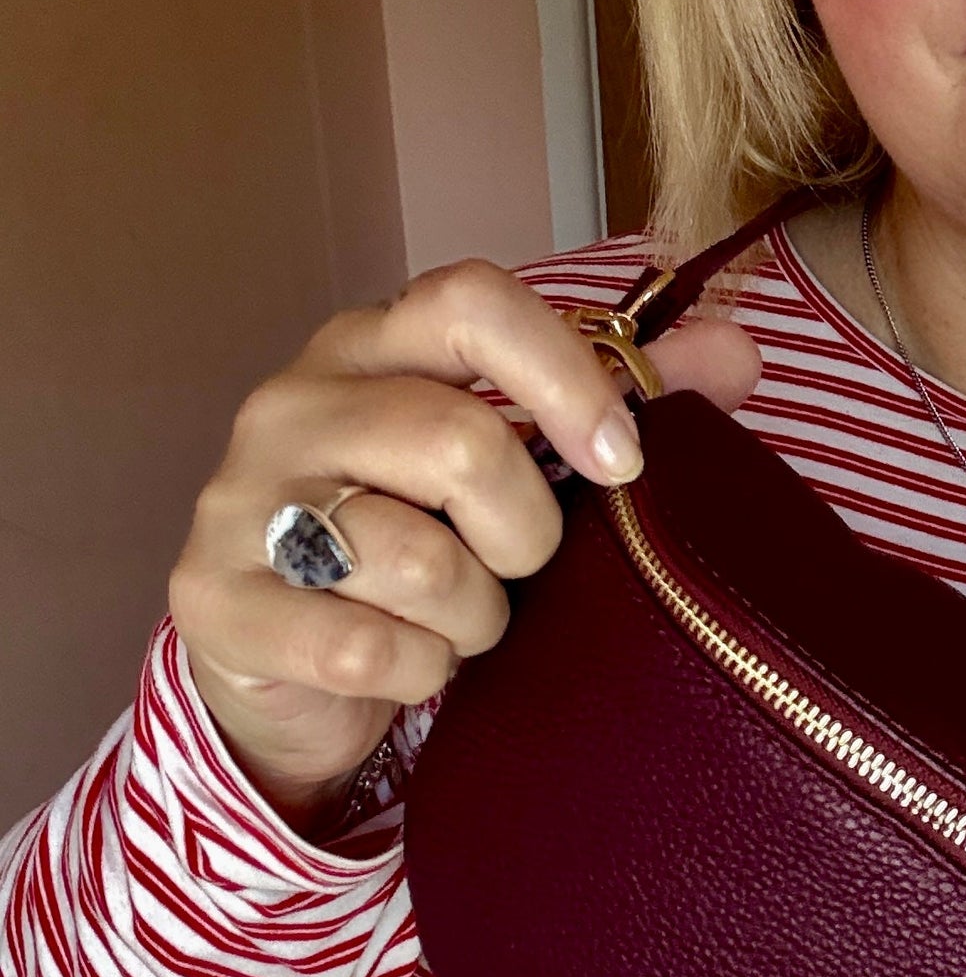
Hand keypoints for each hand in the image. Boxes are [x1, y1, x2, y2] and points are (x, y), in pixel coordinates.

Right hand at [169, 259, 760, 835]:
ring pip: (418, 559)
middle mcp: (294, 404)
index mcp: (372, 348)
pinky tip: (410, 668)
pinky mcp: (216, 601)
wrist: (293, 672)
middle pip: (459, 443)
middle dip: (525, 536)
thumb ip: (622, 403)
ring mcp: (242, 500)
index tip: (623, 462)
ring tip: (459, 623)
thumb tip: (737, 354)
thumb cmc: (424, 549)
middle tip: (519, 572)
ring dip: (474, 618)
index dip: (568, 377)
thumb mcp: (520, 469)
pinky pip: (367, 648)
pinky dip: (418, 674)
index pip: (473, 302)